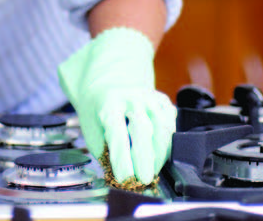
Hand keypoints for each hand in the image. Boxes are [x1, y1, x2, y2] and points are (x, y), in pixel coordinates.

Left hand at [57, 27, 175, 183]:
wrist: (107, 83)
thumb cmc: (97, 112)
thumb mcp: (91, 130)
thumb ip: (105, 152)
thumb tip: (120, 177)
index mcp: (108, 102)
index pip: (116, 131)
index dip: (121, 157)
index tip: (125, 177)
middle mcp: (130, 96)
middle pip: (143, 128)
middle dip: (145, 158)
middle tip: (144, 179)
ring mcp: (149, 96)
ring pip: (162, 126)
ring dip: (159, 154)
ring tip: (152, 171)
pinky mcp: (161, 100)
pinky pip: (171, 123)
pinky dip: (168, 143)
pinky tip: (160, 155)